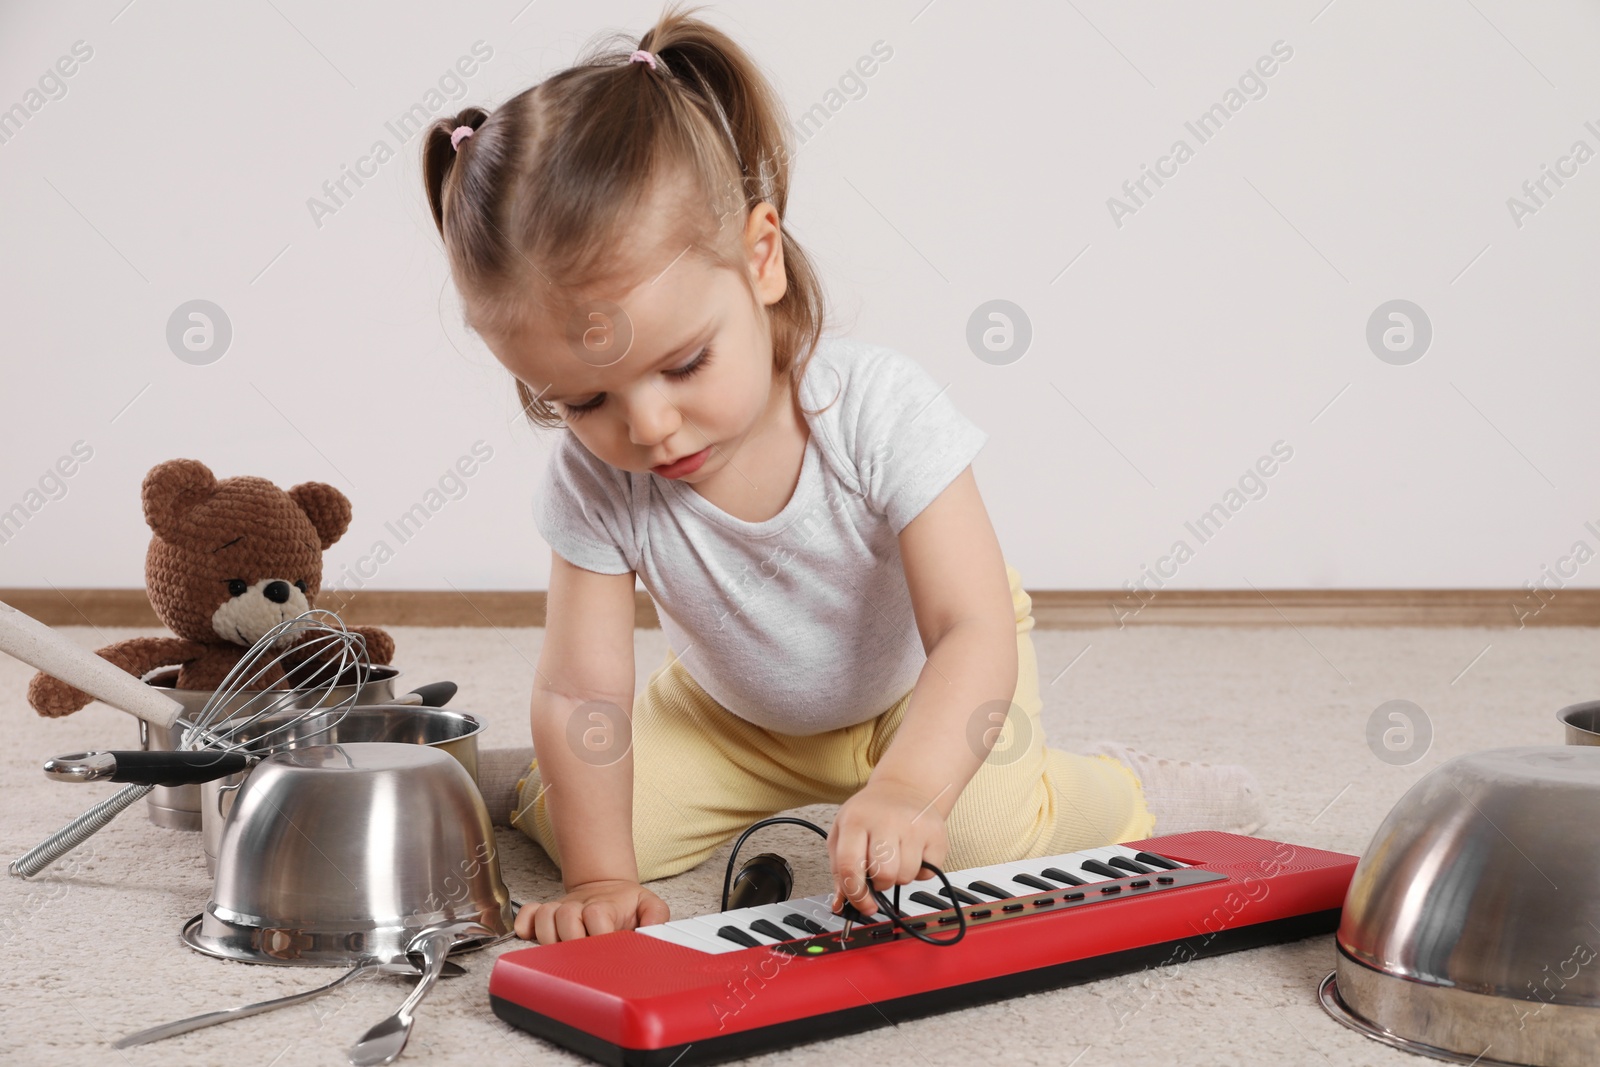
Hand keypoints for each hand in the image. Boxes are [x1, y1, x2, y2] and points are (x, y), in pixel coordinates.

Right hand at [514, 878, 670, 943]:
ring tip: (564, 948)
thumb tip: (653, 930)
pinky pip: (526, 915)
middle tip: (584, 954)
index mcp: (604, 906)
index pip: (596, 916)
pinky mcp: (545, 914)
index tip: (606, 946)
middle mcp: (579, 907)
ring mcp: (560, 909)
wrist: (606, 887)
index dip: (599, 934)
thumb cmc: (626, 904)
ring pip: (544, 917)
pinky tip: (534, 937)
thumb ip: (656, 916)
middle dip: (574, 940)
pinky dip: (525, 926)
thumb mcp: (649, 906)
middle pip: (566, 918)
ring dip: (550, 935)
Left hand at [828, 778, 948, 917]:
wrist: (903, 787)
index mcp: (856, 820)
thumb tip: (842, 905)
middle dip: (880, 884)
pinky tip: (913, 854)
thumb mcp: (843, 833)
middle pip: (883, 875)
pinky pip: (927, 873)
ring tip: (896, 858)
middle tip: (879, 874)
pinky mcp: (936, 833)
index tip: (862, 905)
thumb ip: (840, 870)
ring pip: (905, 876)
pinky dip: (920, 872)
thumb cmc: (870, 813)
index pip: (850, 866)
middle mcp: (886, 820)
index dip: (855, 894)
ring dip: (899, 877)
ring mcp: (913, 825)